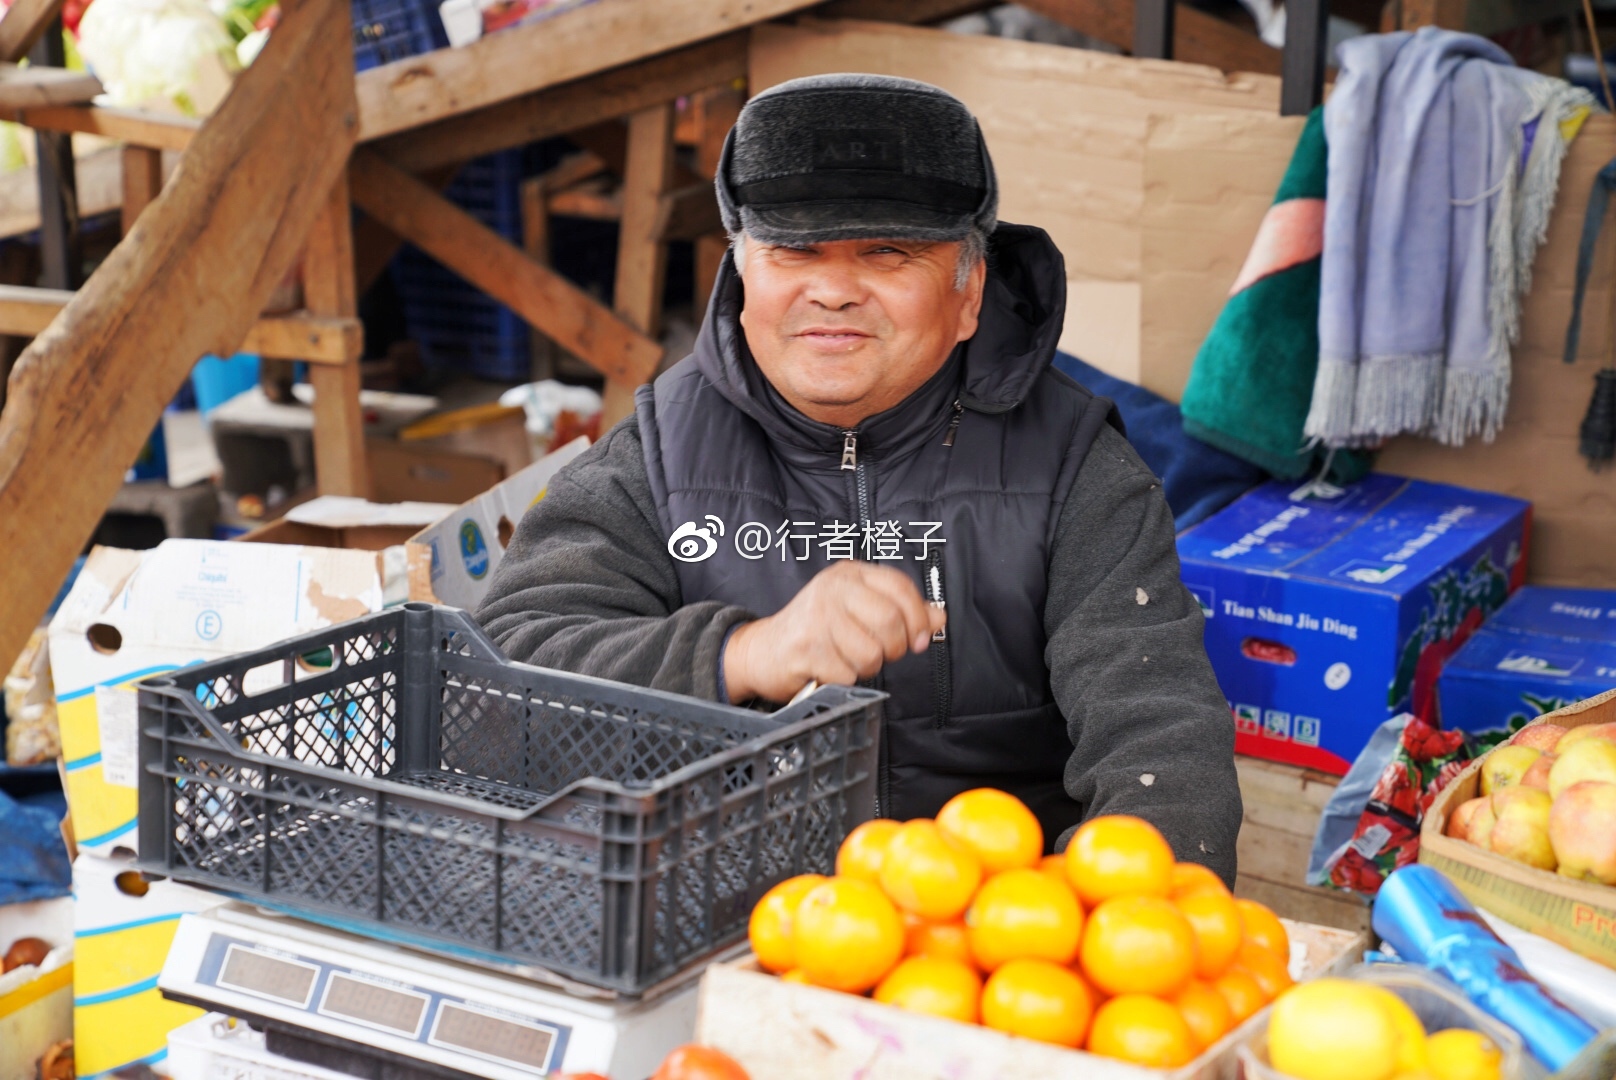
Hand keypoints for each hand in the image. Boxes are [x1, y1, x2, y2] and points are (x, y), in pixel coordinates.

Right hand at [722, 561, 945, 702]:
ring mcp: (816, 617)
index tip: (920, 638)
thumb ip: (900, 611)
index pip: (900, 588)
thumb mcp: (858, 609)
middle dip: (895, 648)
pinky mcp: (805, 649)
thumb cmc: (817, 630)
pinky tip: (829, 668)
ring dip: (866, 667)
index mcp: (849, 574)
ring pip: (871, 653)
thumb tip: (939, 617)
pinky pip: (848, 675)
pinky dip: (844, 680)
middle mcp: (832, 589)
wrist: (764, 651)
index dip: (919, 617)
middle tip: (883, 653)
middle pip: (891, 621)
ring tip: (848, 659)